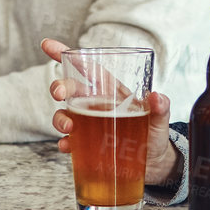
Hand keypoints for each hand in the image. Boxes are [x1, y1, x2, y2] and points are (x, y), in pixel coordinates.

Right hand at [40, 39, 180, 187]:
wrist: (154, 164)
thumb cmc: (155, 134)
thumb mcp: (160, 120)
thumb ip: (161, 107)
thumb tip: (156, 97)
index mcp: (111, 90)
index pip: (89, 68)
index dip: (68, 54)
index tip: (48, 45)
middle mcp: (96, 104)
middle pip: (72, 89)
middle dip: (60, 87)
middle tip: (58, 93)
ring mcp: (89, 125)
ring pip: (65, 114)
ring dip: (60, 118)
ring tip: (68, 128)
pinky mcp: (87, 145)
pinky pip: (70, 141)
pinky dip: (65, 143)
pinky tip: (67, 146)